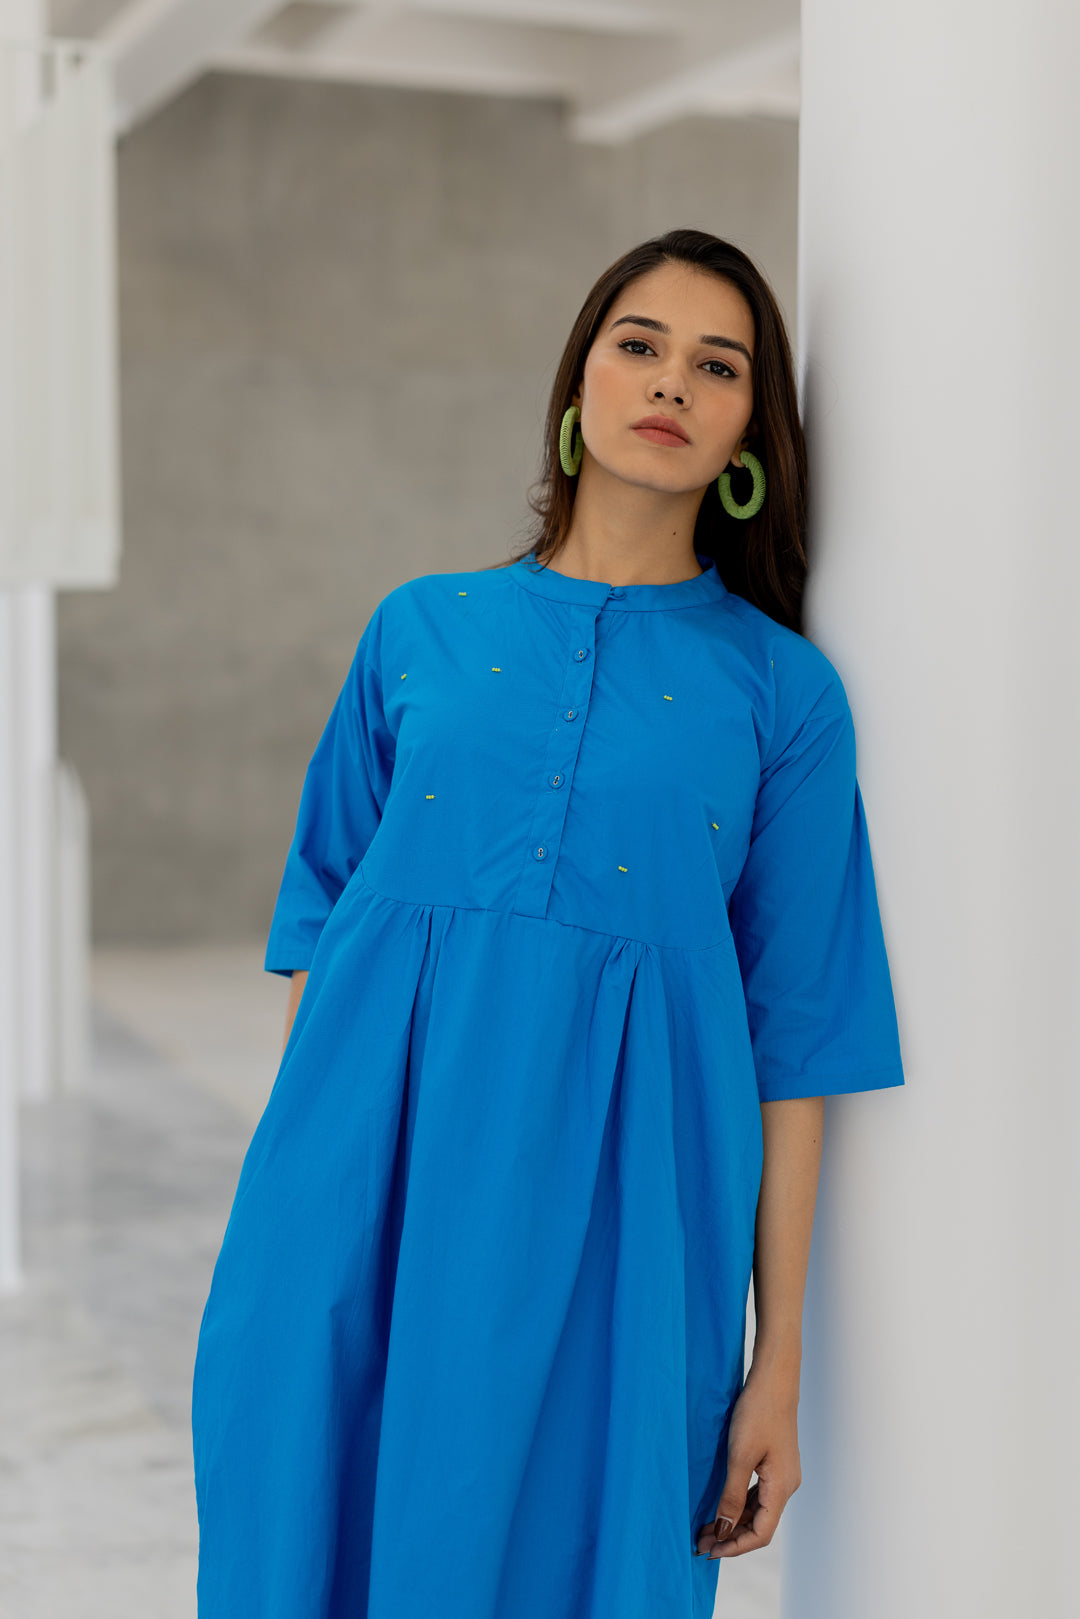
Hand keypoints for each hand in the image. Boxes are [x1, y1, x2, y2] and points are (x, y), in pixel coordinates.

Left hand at [694, 1362, 801, 1558]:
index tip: (708, 1551)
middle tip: (700, 1542)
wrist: (774, 1379)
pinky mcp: (776, 1463)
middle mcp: (786, 1486)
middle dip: (730, 1537)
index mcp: (782, 1488)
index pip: (761, 1534)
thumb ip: (732, 1496)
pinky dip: (739, 1505)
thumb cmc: (757, 1412)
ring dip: (733, 1522)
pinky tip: (722, 1506)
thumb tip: (724, 1530)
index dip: (735, 1547)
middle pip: (760, 1525)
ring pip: (758, 1510)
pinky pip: (758, 1494)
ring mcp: (782, 1474)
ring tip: (705, 1528)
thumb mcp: (740, 1456)